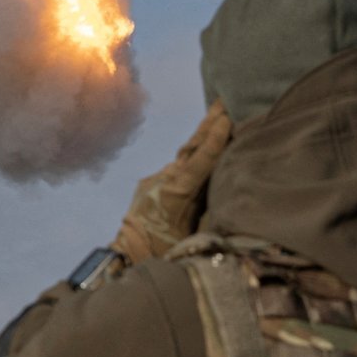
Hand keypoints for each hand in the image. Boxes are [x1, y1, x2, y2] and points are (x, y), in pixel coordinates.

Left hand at [111, 99, 232, 262]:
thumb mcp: (190, 239)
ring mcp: (155, 180)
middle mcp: (163, 181)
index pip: (199, 161)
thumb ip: (210, 215)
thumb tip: (231, 196)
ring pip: (184, 156)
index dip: (213, 140)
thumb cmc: (163, 254)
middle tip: (224, 99)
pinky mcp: (151, 183)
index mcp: (174, 194)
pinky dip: (191, 158)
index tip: (226, 118)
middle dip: (209, 124)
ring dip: (202, 138)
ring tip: (221, 117)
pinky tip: (203, 150)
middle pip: (191, 148)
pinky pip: (176, 168)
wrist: (125, 256)